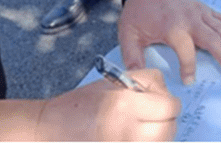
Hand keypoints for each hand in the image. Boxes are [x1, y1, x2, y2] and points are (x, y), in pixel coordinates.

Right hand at [36, 69, 179, 140]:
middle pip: (169, 129)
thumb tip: (167, 94)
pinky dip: (147, 143)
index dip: (168, 103)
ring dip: (159, 136)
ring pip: (161, 143)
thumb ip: (147, 82)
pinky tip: (136, 137)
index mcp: (125, 104)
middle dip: (166, 121)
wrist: (50, 128)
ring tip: (144, 129)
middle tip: (154, 117)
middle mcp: (126, 130)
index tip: (160, 102)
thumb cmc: (81, 104)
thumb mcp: (115, 82)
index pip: (170, 107)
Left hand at [119, 0, 220, 84]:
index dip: (189, 67)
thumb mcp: (128, 35)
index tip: (189, 80)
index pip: (186, 49)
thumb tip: (137, 78)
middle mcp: (191, 18)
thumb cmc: (139, 14)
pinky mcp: (206, 9)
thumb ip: (132, 58)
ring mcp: (201, 12)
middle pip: (214, 39)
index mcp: (172, 26)